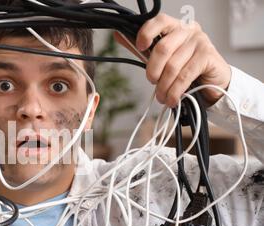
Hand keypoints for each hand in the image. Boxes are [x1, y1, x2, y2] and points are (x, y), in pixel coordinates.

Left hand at [114, 13, 231, 106]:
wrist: (212, 83)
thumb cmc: (184, 68)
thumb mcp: (161, 58)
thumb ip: (142, 48)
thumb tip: (119, 35)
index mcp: (175, 27)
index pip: (159, 21)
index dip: (147, 33)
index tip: (139, 47)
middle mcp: (188, 30)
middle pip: (163, 48)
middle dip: (153, 70)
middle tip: (152, 82)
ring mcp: (200, 41)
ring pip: (173, 65)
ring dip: (164, 86)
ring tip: (162, 97)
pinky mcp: (208, 56)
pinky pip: (185, 75)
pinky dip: (175, 90)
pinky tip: (172, 99)